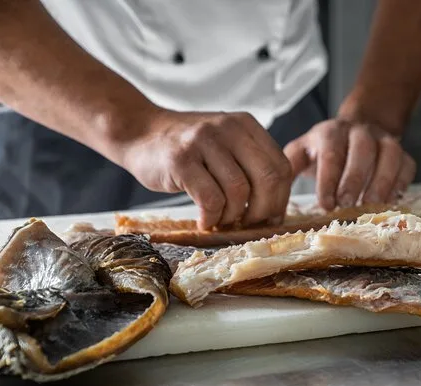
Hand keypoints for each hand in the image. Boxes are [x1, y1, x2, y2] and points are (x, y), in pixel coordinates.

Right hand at [120, 109, 291, 229]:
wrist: (138, 131)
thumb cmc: (186, 148)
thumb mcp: (225, 144)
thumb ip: (250, 166)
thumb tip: (275, 212)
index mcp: (246, 126)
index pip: (281, 167)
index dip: (281, 199)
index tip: (269, 217)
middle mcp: (229, 128)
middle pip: (268, 179)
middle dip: (264, 211)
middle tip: (248, 224)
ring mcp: (204, 142)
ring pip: (240, 192)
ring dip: (233, 216)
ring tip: (221, 220)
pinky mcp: (181, 161)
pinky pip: (210, 199)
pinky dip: (212, 218)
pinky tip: (204, 220)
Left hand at [284, 119, 415, 210]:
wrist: (357, 130)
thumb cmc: (323, 150)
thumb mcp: (301, 153)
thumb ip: (289, 168)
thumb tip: (274, 195)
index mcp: (330, 132)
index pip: (331, 152)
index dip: (329, 179)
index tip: (325, 204)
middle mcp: (359, 132)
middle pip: (362, 150)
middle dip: (355, 179)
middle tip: (347, 205)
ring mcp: (384, 140)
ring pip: (390, 155)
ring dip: (381, 182)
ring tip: (370, 206)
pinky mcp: (403, 154)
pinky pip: (407, 165)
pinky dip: (400, 184)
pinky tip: (389, 202)